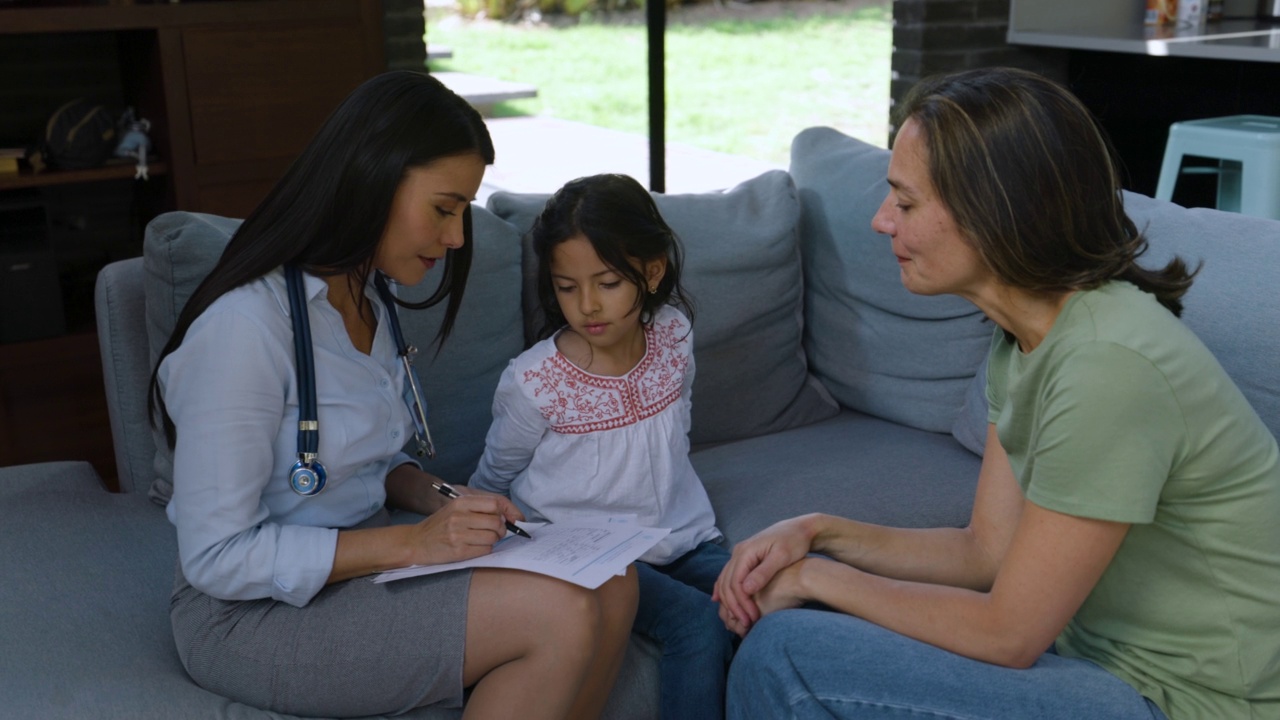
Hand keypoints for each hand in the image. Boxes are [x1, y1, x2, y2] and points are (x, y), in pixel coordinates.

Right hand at [406, 492, 525, 565]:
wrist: (416, 542)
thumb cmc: (440, 525)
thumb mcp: (456, 508)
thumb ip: (480, 508)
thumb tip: (509, 515)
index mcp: (460, 502)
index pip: (495, 503)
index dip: (510, 511)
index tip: (516, 519)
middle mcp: (459, 516)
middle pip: (496, 522)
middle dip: (501, 529)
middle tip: (495, 532)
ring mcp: (458, 534)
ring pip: (493, 537)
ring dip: (493, 540)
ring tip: (481, 539)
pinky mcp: (458, 551)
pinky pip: (485, 550)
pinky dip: (485, 550)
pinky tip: (475, 547)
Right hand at [712, 516, 813, 634]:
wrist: (800, 528)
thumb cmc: (795, 541)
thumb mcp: (782, 556)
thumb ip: (763, 572)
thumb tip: (745, 589)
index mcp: (746, 551)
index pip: (735, 582)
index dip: (741, 603)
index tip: (752, 618)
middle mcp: (738, 552)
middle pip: (727, 583)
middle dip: (735, 606)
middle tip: (747, 624)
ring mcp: (739, 554)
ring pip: (725, 580)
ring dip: (730, 601)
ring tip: (741, 619)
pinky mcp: (744, 558)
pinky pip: (728, 576)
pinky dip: (723, 590)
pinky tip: (720, 601)